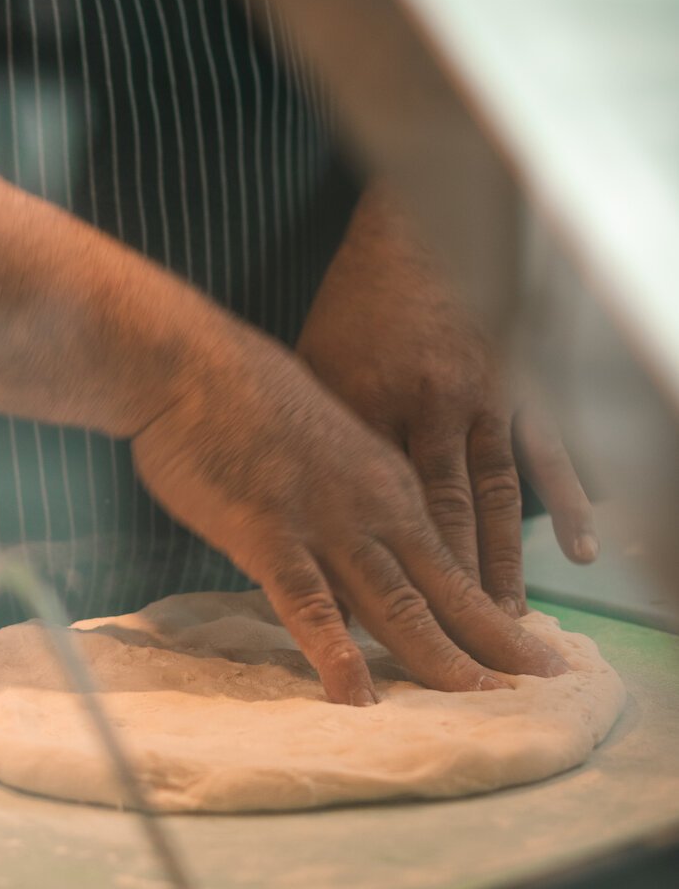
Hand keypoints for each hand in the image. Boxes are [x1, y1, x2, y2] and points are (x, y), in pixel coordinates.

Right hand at [132, 309, 567, 704]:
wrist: (191, 363)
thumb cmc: (245, 400)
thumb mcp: (323, 449)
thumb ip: (349, 504)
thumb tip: (356, 562)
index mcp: (390, 484)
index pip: (455, 560)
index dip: (493, 609)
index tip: (528, 649)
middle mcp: (375, 506)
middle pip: (448, 587)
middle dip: (497, 641)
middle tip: (542, 685)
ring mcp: (327, 523)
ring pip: (397, 603)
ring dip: (442, 657)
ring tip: (482, 700)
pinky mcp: (271, 536)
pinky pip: (309, 603)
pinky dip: (335, 651)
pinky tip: (357, 695)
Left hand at [297, 192, 596, 616]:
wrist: (417, 232)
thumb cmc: (357, 303)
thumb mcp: (321, 365)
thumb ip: (322, 436)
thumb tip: (307, 514)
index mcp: (374, 405)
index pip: (375, 504)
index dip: (379, 568)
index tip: (380, 634)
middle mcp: (435, 407)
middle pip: (443, 516)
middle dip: (451, 591)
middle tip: (460, 656)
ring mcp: (487, 397)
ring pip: (497, 496)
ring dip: (504, 563)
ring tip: (511, 624)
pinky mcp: (524, 386)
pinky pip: (549, 452)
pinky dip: (568, 501)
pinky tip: (581, 547)